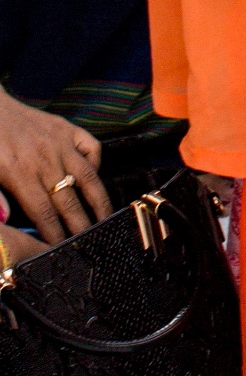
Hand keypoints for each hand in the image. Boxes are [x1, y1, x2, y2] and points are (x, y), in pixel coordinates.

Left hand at [0, 89, 111, 243]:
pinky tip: (92, 176)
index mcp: (18, 172)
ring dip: (99, 200)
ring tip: (106, 217)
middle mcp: (45, 158)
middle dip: (80, 224)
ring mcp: (60, 142)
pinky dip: (96, 163)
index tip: (60, 247)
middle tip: (90, 241)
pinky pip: (92, 148)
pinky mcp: (68, 128)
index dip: (53, 232)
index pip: (42, 211)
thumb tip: (9, 220)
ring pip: (88, 177)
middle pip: (68, 199)